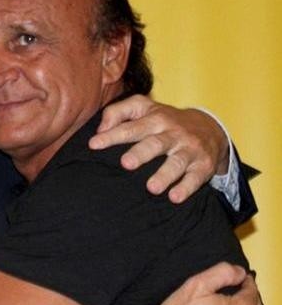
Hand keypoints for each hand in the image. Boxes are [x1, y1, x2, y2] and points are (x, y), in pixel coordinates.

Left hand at [88, 94, 228, 201]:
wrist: (209, 128)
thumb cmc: (165, 120)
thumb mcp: (143, 107)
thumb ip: (117, 112)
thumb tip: (100, 130)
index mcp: (155, 118)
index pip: (131, 127)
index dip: (112, 135)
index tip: (93, 144)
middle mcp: (172, 133)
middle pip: (155, 143)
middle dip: (141, 153)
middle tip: (126, 164)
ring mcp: (189, 149)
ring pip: (177, 161)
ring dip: (165, 175)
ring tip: (151, 188)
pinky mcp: (203, 165)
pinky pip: (195, 177)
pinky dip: (186, 188)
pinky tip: (175, 197)